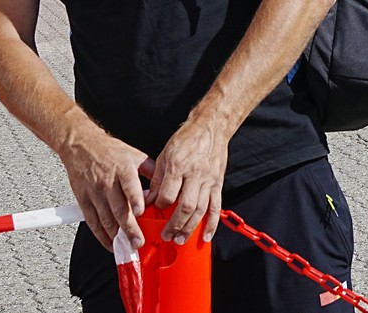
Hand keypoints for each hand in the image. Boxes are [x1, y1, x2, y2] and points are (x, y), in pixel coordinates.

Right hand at [58, 129, 152, 251]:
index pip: (130, 186)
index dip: (135, 200)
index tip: (141, 213)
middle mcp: (108, 181)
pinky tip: (109, 242)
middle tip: (138, 241)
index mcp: (123, 169)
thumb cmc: (110, 150)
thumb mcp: (135, 155)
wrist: (81, 145)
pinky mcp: (83, 199)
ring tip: (126, 246)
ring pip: (105, 218)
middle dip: (129, 228)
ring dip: (116, 235)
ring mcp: (94, 192)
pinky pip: (92, 221)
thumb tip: (165, 187)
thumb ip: (151, 171)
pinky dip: (100, 234)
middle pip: (118, 208)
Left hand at [146, 118, 229, 244]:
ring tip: (180, 239)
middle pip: (186, 207)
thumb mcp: (165, 154)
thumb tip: (150, 198)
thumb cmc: (187, 139)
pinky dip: (212, 224)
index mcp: (178, 166)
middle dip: (175, 225)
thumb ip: (158, 178)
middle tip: (167, 236)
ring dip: (190, 228)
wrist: (210, 128)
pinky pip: (216, 207)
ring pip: (201, 210)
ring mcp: (209, 181)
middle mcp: (195, 175)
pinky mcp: (218, 184)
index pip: (168, 194)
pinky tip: (206, 236)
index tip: (153, 210)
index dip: (159, 206)